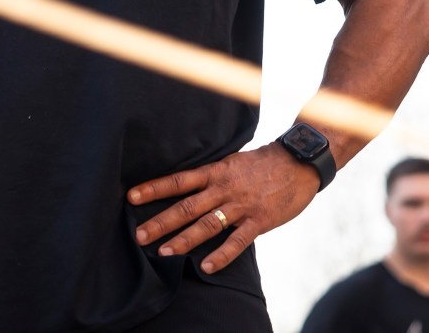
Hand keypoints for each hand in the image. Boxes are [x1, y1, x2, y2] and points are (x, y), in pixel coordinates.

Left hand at [127, 143, 319, 273]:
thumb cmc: (261, 164)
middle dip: (161, 221)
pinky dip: (221, 255)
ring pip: (206, 225)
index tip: (131, 196)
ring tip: (163, 253)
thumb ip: (210, 177)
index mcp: (214, 172)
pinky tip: (205, 267)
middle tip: (139, 235)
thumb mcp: (230, 163)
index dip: (154, 188)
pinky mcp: (259, 220)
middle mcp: (223, 188)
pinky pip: (237, 241)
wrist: (297, 162)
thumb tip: (185, 188)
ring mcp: (240, 205)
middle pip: (186, 206)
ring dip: (183, 240)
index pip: (178, 181)